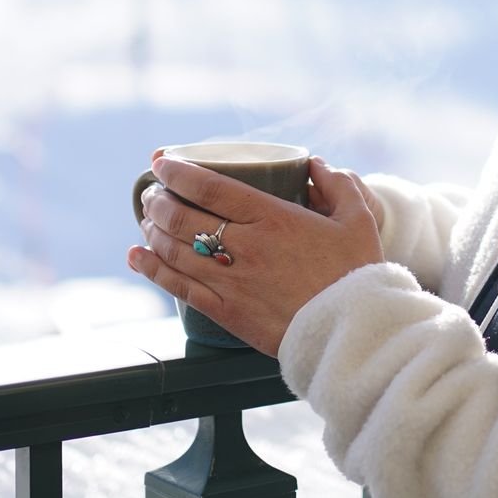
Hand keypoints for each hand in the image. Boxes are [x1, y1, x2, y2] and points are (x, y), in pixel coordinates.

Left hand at [128, 152, 384, 356]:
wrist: (352, 334)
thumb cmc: (357, 276)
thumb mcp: (359, 220)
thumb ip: (338, 185)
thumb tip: (315, 165)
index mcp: (273, 218)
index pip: (209, 187)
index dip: (178, 172)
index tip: (162, 163)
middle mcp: (245, 247)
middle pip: (182, 217)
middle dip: (158, 201)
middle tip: (154, 194)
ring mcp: (231, 282)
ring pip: (174, 250)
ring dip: (153, 230)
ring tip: (147, 219)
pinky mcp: (226, 313)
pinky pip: (178, 286)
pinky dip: (152, 268)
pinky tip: (138, 255)